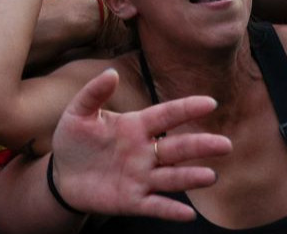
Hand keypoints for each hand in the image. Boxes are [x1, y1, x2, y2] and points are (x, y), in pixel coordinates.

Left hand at [49, 69, 231, 220]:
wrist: (62, 175)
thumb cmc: (74, 140)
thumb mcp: (78, 113)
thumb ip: (94, 93)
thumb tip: (112, 72)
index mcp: (136, 126)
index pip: (166, 115)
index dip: (187, 109)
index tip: (210, 102)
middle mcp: (145, 152)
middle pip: (177, 148)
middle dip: (201, 146)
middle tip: (225, 145)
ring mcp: (141, 177)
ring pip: (171, 177)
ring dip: (190, 178)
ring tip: (211, 176)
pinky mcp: (133, 201)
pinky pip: (155, 206)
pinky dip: (170, 210)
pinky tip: (187, 214)